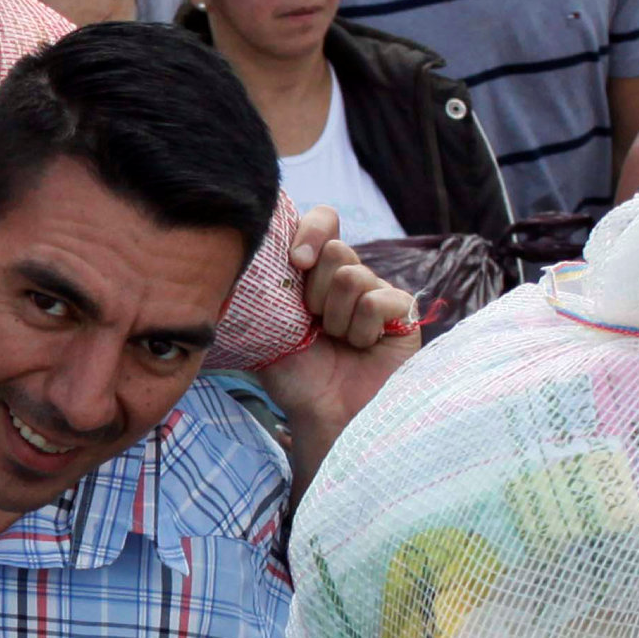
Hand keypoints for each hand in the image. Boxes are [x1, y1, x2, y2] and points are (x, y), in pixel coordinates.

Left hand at [249, 204, 417, 460]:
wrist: (325, 417)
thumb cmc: (296, 377)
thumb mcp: (265, 329)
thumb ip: (257, 292)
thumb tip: (234, 261)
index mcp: (319, 271)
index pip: (324, 220)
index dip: (310, 232)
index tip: (295, 263)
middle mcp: (351, 276)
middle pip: (336, 249)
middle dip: (316, 293)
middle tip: (316, 325)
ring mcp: (379, 291)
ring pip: (354, 276)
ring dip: (337, 318)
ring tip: (339, 342)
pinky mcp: (404, 311)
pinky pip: (379, 300)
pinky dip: (363, 329)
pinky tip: (364, 347)